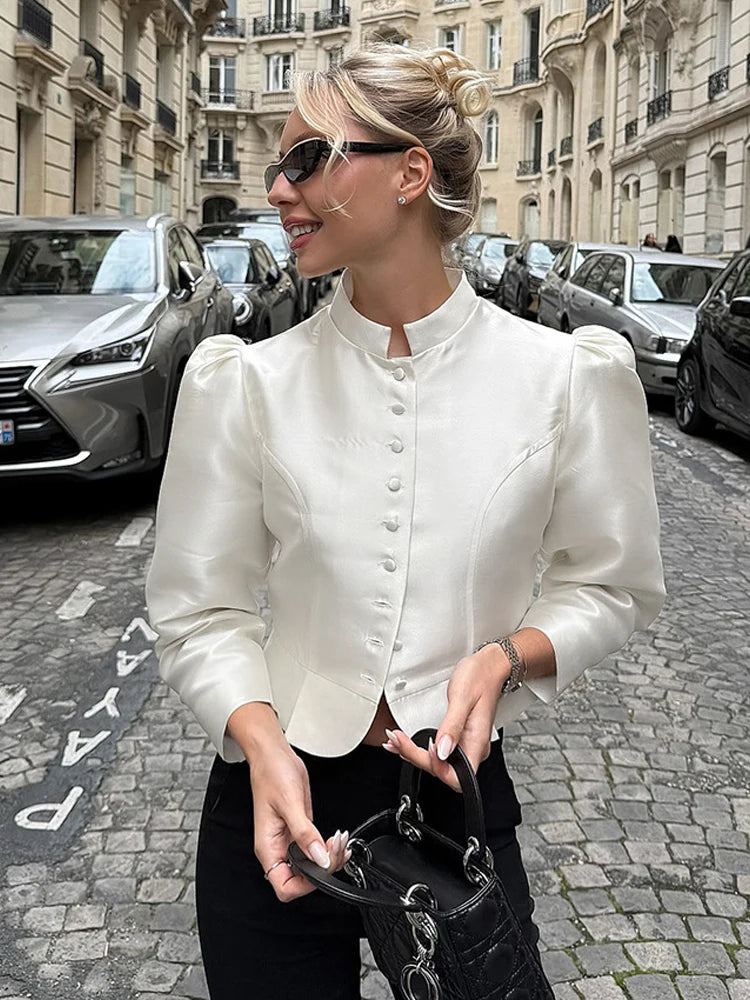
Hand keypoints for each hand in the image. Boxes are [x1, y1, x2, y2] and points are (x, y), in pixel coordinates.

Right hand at [249, 744, 350, 901]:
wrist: (273, 754)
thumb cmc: (272, 773)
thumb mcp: (290, 803)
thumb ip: (305, 834)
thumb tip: (319, 858)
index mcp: (268, 848)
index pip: (285, 887)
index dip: (306, 885)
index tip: (322, 867)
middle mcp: (278, 848)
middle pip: (301, 879)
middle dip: (323, 869)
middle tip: (337, 849)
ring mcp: (289, 840)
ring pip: (311, 865)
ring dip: (329, 859)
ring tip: (339, 842)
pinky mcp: (300, 830)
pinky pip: (315, 849)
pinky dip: (328, 848)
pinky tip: (336, 839)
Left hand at [383, 645, 508, 790]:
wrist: (489, 667)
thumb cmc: (480, 678)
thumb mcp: (462, 698)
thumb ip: (452, 726)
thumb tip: (441, 751)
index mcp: (477, 742)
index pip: (457, 776)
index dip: (436, 768)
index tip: (422, 748)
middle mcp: (473, 747)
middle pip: (443, 770)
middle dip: (416, 758)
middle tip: (397, 741)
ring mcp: (465, 744)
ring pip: (438, 762)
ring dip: (414, 754)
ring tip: (396, 742)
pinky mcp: (457, 738)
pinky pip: (438, 751)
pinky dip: (419, 748)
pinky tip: (405, 744)